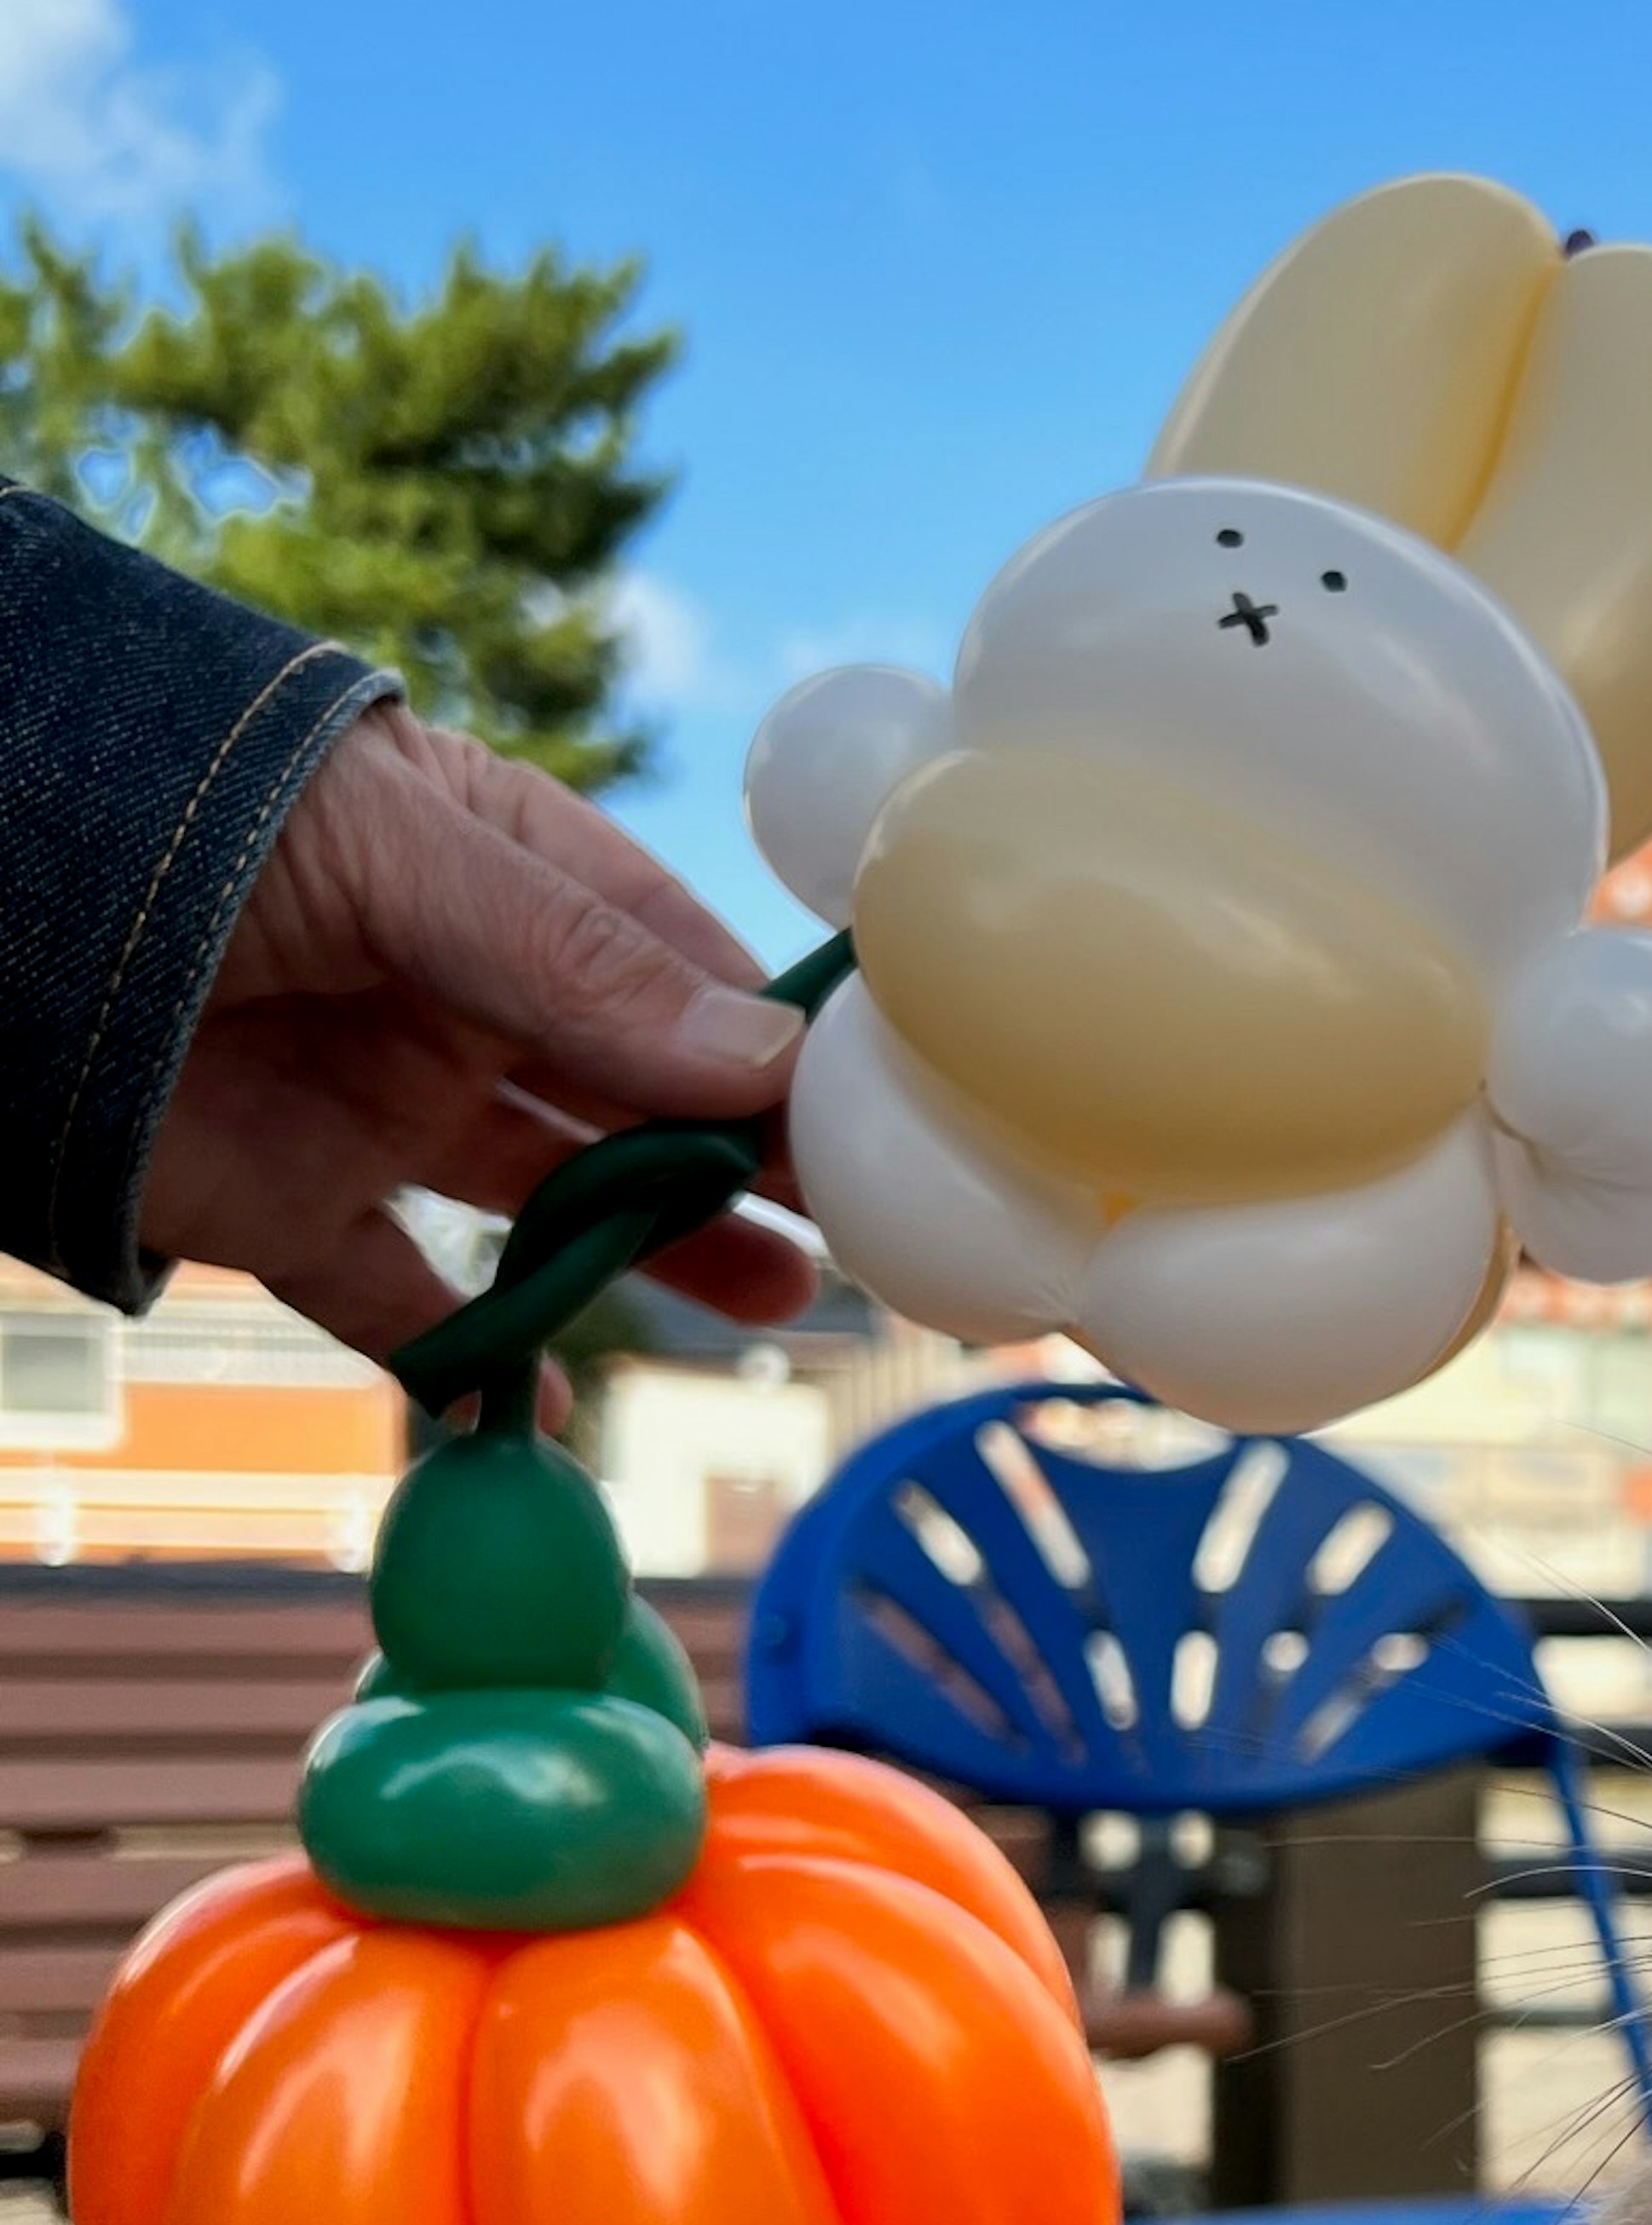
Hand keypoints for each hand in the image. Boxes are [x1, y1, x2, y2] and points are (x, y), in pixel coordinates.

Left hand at [141, 701, 817, 1366]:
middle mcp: (453, 992)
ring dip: (661, 1254)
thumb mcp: (405, 864)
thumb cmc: (195, 815)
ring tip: (775, 1304)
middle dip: (749, 1161)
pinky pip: (404, 1302)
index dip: (773, 1035)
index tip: (883, 1105)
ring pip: (554, 1199)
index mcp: (495, 871)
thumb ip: (578, 968)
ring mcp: (377, 1102)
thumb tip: (767, 1062)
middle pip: (637, 1093)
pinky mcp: (289, 1205)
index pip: (672, 959)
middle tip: (865, 1226)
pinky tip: (551, 1409)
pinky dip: (476, 1364)